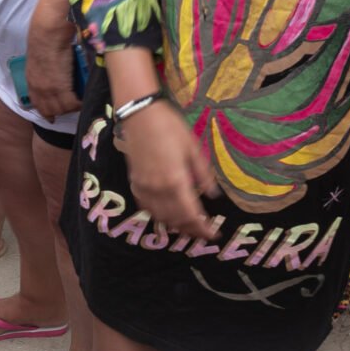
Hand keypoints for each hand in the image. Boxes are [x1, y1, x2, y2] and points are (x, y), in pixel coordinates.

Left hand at [25, 14, 79, 120]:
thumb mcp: (40, 59)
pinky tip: (84, 100)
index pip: (37, 103)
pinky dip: (80, 104)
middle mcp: (38, 88)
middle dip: (61, 111)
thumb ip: (45, 70)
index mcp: (31, 81)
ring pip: (62, 109)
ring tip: (80, 101)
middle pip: (50, 110)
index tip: (52, 117)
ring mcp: (48, 90)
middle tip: (73, 107)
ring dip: (72, 107)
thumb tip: (56, 74)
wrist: (49, 32)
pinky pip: (72, 104)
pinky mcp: (60, 88)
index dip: (46, 111)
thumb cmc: (46, 38)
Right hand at [118, 100, 219, 239]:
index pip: (192, 214)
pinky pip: (147, 208)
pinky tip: (166, 215)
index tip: (214, 235)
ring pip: (160, 217)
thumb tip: (213, 195)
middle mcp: (158, 190)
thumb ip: (203, 174)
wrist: (139, 115)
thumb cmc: (169, 127)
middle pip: (176, 220)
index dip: (203, 229)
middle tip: (204, 235)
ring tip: (188, 228)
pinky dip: (159, 216)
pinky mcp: (135, 183)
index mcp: (176, 181)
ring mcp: (144, 188)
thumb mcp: (192, 147)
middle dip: (191, 230)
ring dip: (175, 226)